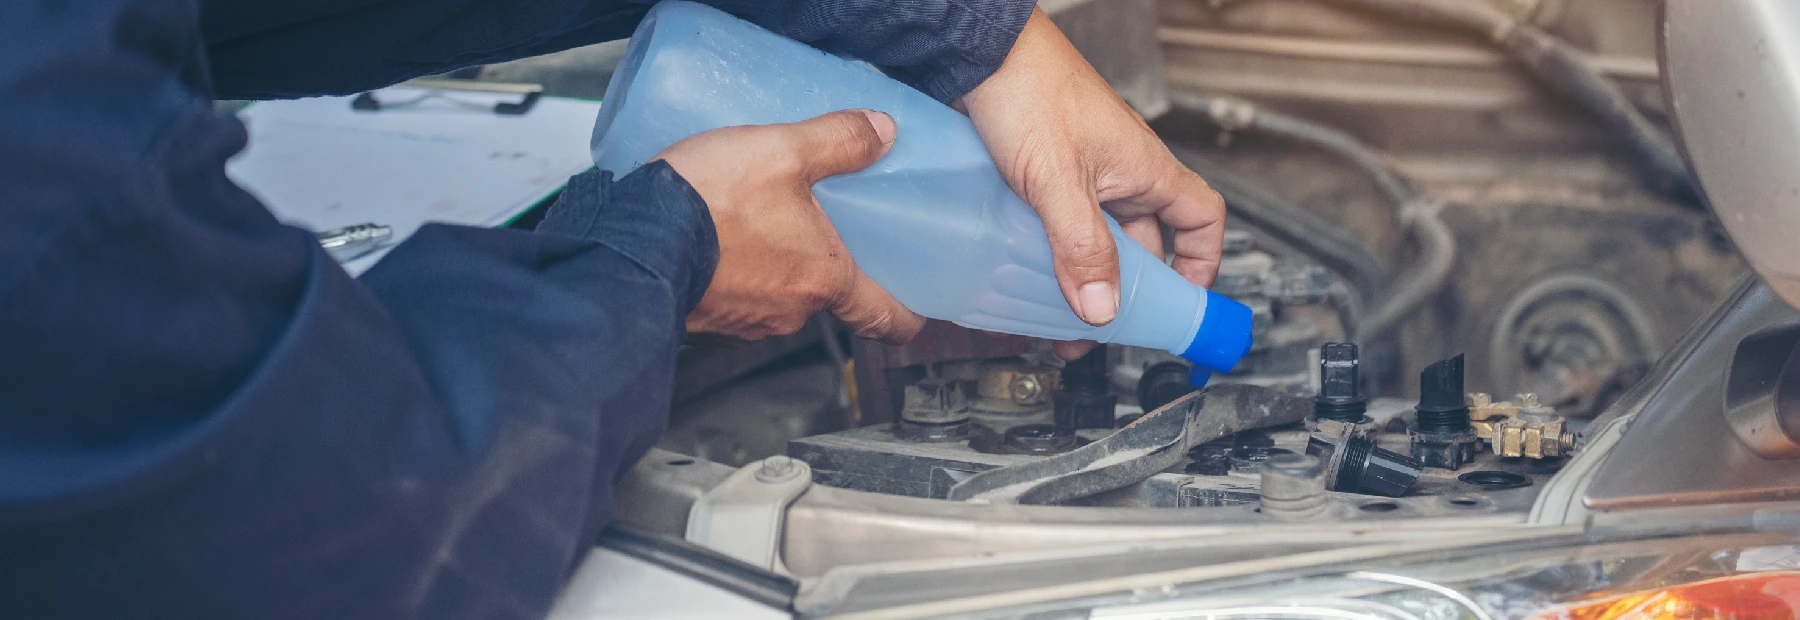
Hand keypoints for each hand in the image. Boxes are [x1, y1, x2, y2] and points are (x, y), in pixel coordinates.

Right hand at [655, 109, 926, 345]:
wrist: (631, 242)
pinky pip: (738, 296)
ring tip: (760, 221)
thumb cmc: (709, 205)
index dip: (908, 315)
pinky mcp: (708, 319)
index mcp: (824, 279)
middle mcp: (790, 311)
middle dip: (826, 262)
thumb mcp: (783, 151)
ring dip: (777, 265)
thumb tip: (881, 132)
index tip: (918, 309)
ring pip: (780, 294)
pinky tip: (721, 236)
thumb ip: (839, 139)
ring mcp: (746, 321)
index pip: (885, 317)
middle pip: (828, 295)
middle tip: (819, 225)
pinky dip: (737, 272)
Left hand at [960, 8, 1226, 359]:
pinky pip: (1060, 224)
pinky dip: (1050, 253)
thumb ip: (1082, 245)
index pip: (1201, 219)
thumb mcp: (1059, 179)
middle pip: (1142, 242)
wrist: (976, 55)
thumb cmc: (1028, 88)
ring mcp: (1082, 173)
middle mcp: (1120, 171)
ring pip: (1095, 236)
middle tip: (1100, 324)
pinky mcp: (1044, 172)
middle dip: (1123, 287)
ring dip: (1081, 274)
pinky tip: (1025, 272)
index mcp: (1146, 168)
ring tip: (1056, 309)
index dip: (1201, 262)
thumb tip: (1102, 307)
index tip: (1183, 301)